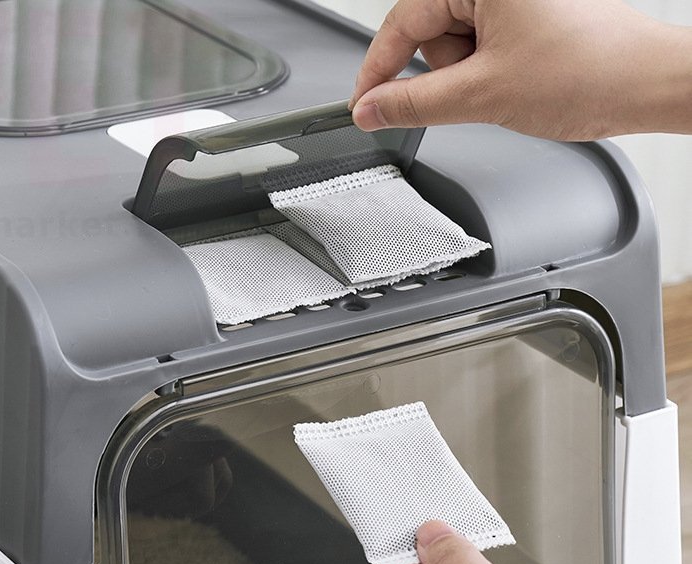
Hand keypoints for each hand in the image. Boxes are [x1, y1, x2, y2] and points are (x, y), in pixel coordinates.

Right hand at [350, 0, 691, 140]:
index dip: (377, 71)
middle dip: (444, 72)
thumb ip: (414, 103)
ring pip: (455, 42)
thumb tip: (372, 109)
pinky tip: (518, 80)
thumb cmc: (587, 70)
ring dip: (469, 75)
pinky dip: (489, 70)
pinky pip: (483, 44)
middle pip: (429, 31)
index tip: (362, 106)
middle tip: (478, 91)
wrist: (644, 83)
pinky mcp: (528, 11)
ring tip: (508, 84)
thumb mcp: (481, 94)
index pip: (402, 21)